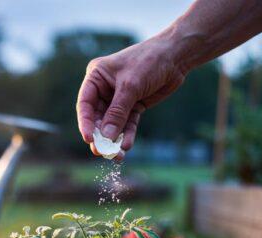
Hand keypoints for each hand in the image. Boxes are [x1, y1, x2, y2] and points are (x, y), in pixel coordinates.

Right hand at [76, 37, 186, 160]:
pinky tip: (128, 146)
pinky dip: (128, 134)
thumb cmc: (149, 61)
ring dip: (115, 139)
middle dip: (101, 135)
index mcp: (96, 77)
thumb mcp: (130, 86)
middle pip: (97, 117)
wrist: (176, 57)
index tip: (89, 140)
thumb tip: (107, 136)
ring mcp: (119, 98)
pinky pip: (128, 123)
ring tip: (117, 156)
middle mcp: (105, 88)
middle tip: (102, 152)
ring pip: (113, 123)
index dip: (85, 123)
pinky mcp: (134, 104)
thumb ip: (118, 112)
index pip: (85, 103)